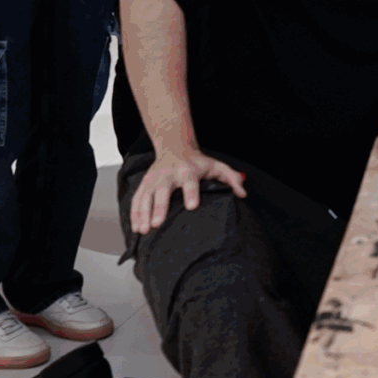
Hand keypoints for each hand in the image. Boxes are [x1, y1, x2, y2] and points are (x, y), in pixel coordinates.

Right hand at [129, 146, 247, 235]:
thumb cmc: (198, 161)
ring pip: (146, 196)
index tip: (192, 206)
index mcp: (188, 170)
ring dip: (143, 213)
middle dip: (160, 207)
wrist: (174, 147)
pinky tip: (136, 227)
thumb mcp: (217, 165)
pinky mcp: (144, 183)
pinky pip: (137, 199)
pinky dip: (135, 213)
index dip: (191, 193)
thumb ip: (231, 178)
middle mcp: (169, 174)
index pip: (190, 182)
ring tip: (144, 230)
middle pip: (163, 191)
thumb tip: (243, 193)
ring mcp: (154, 179)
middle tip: (158, 224)